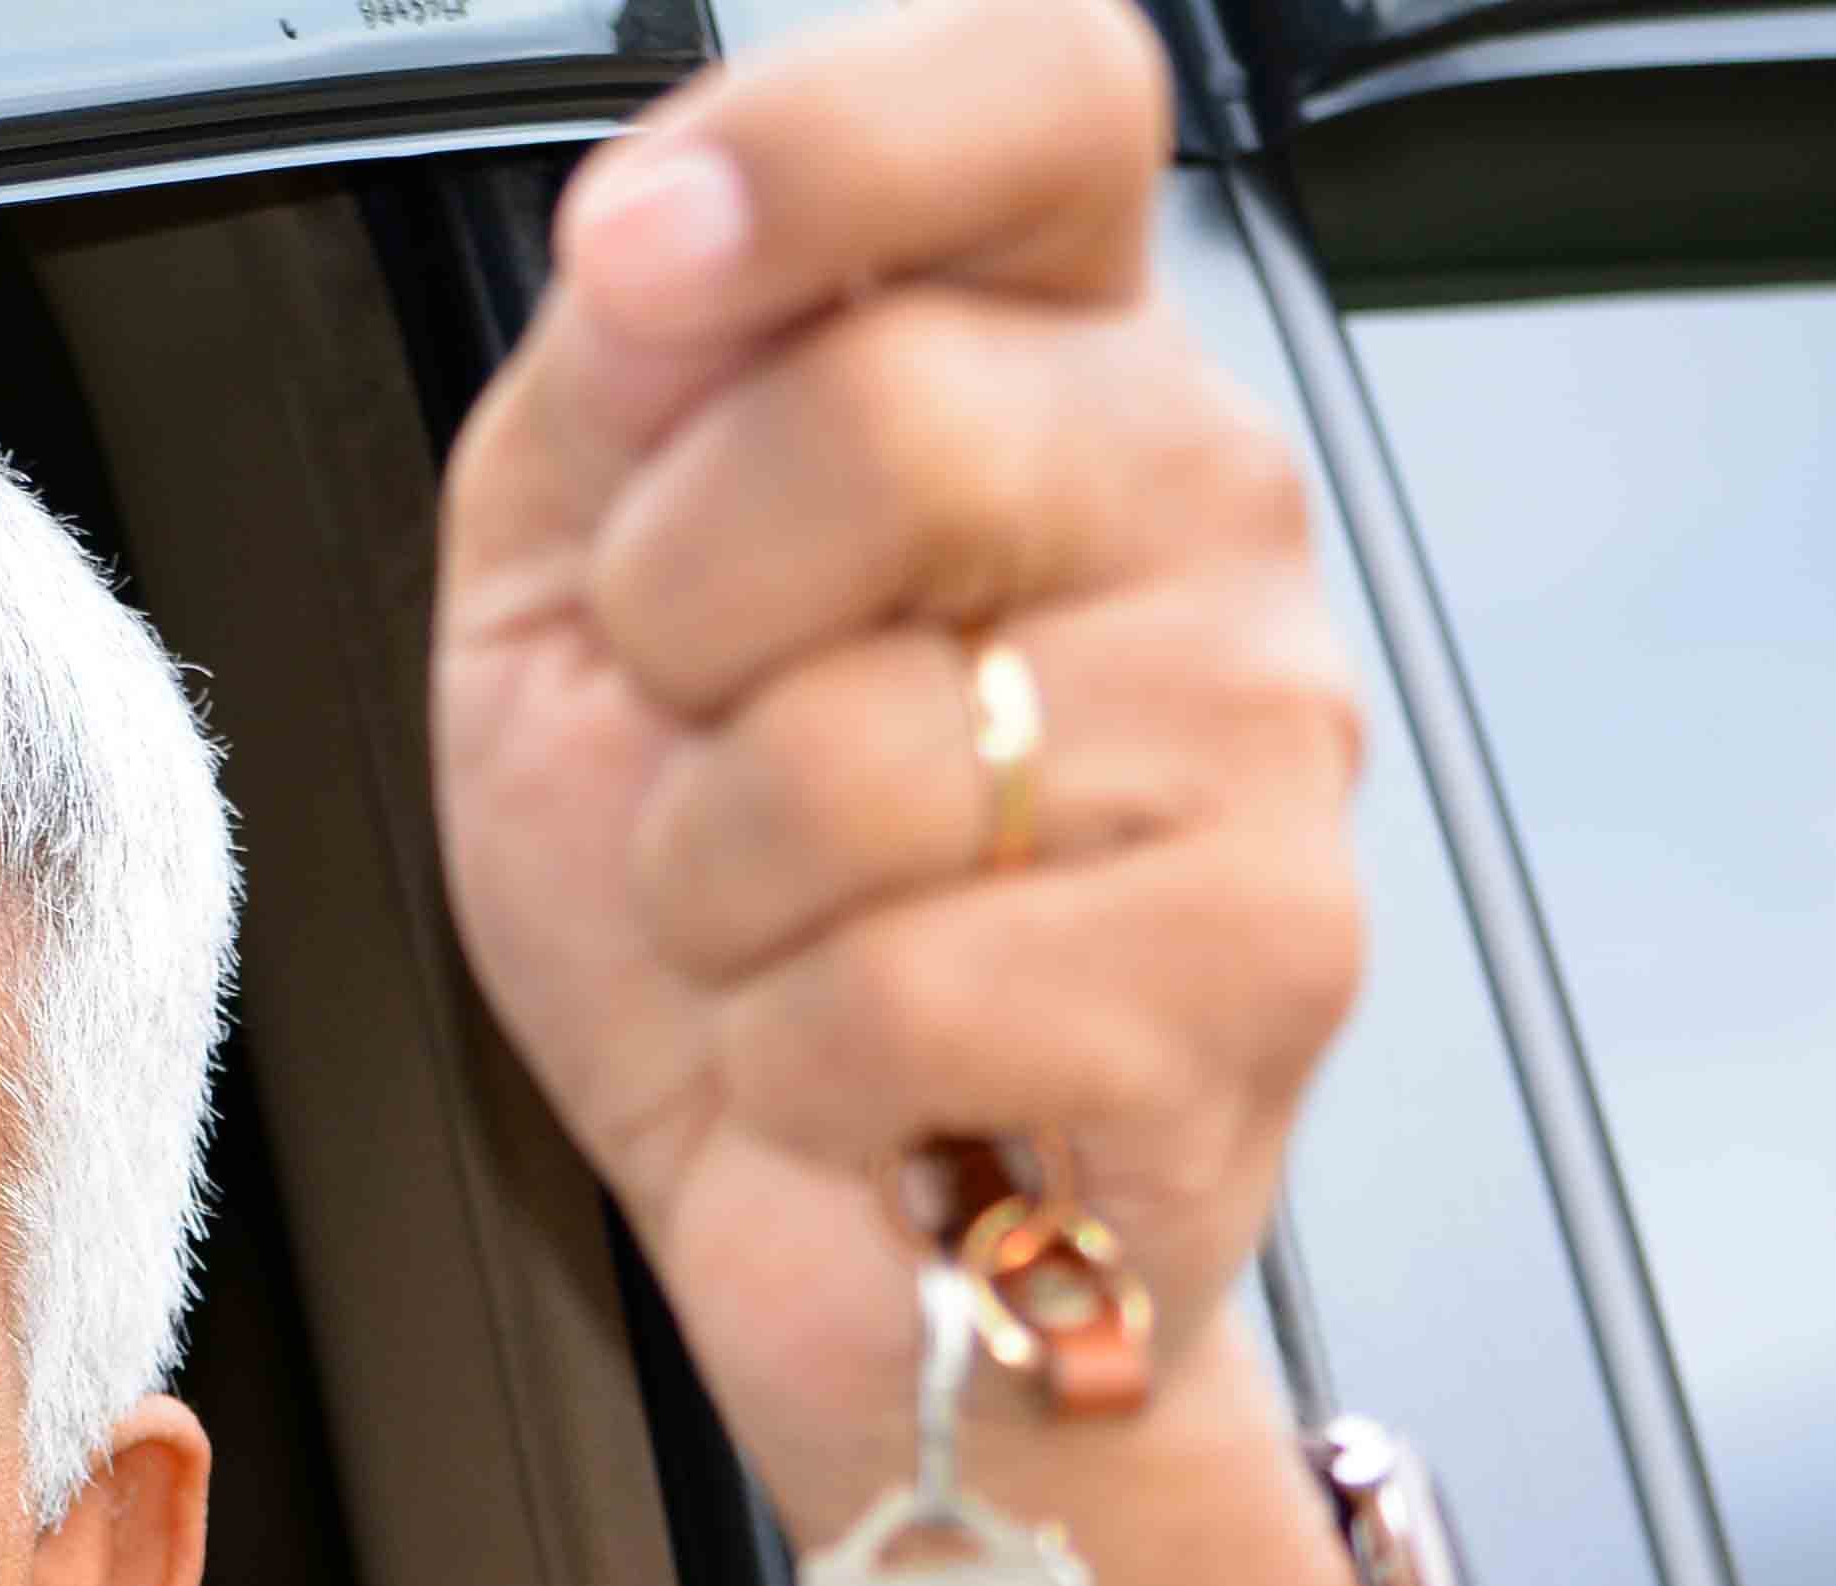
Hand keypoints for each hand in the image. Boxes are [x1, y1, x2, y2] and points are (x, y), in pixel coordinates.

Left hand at [432, 0, 1374, 1585]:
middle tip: (701, 741)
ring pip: (856, 749)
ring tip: (780, 936)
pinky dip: (790, 1066)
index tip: (639, 261)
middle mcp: (1193, 495)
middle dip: (674, 624)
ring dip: (714, 890)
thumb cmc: (722, 908)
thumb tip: (665, 247)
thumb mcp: (572, 598)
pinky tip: (858, 1071)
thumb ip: (620, 384)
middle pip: (886, 413)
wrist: (829, 1223)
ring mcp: (1261, 725)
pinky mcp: (1263, 964)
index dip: (827, 143)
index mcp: (1040, 352)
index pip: (1037, 97)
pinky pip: (894, 989)